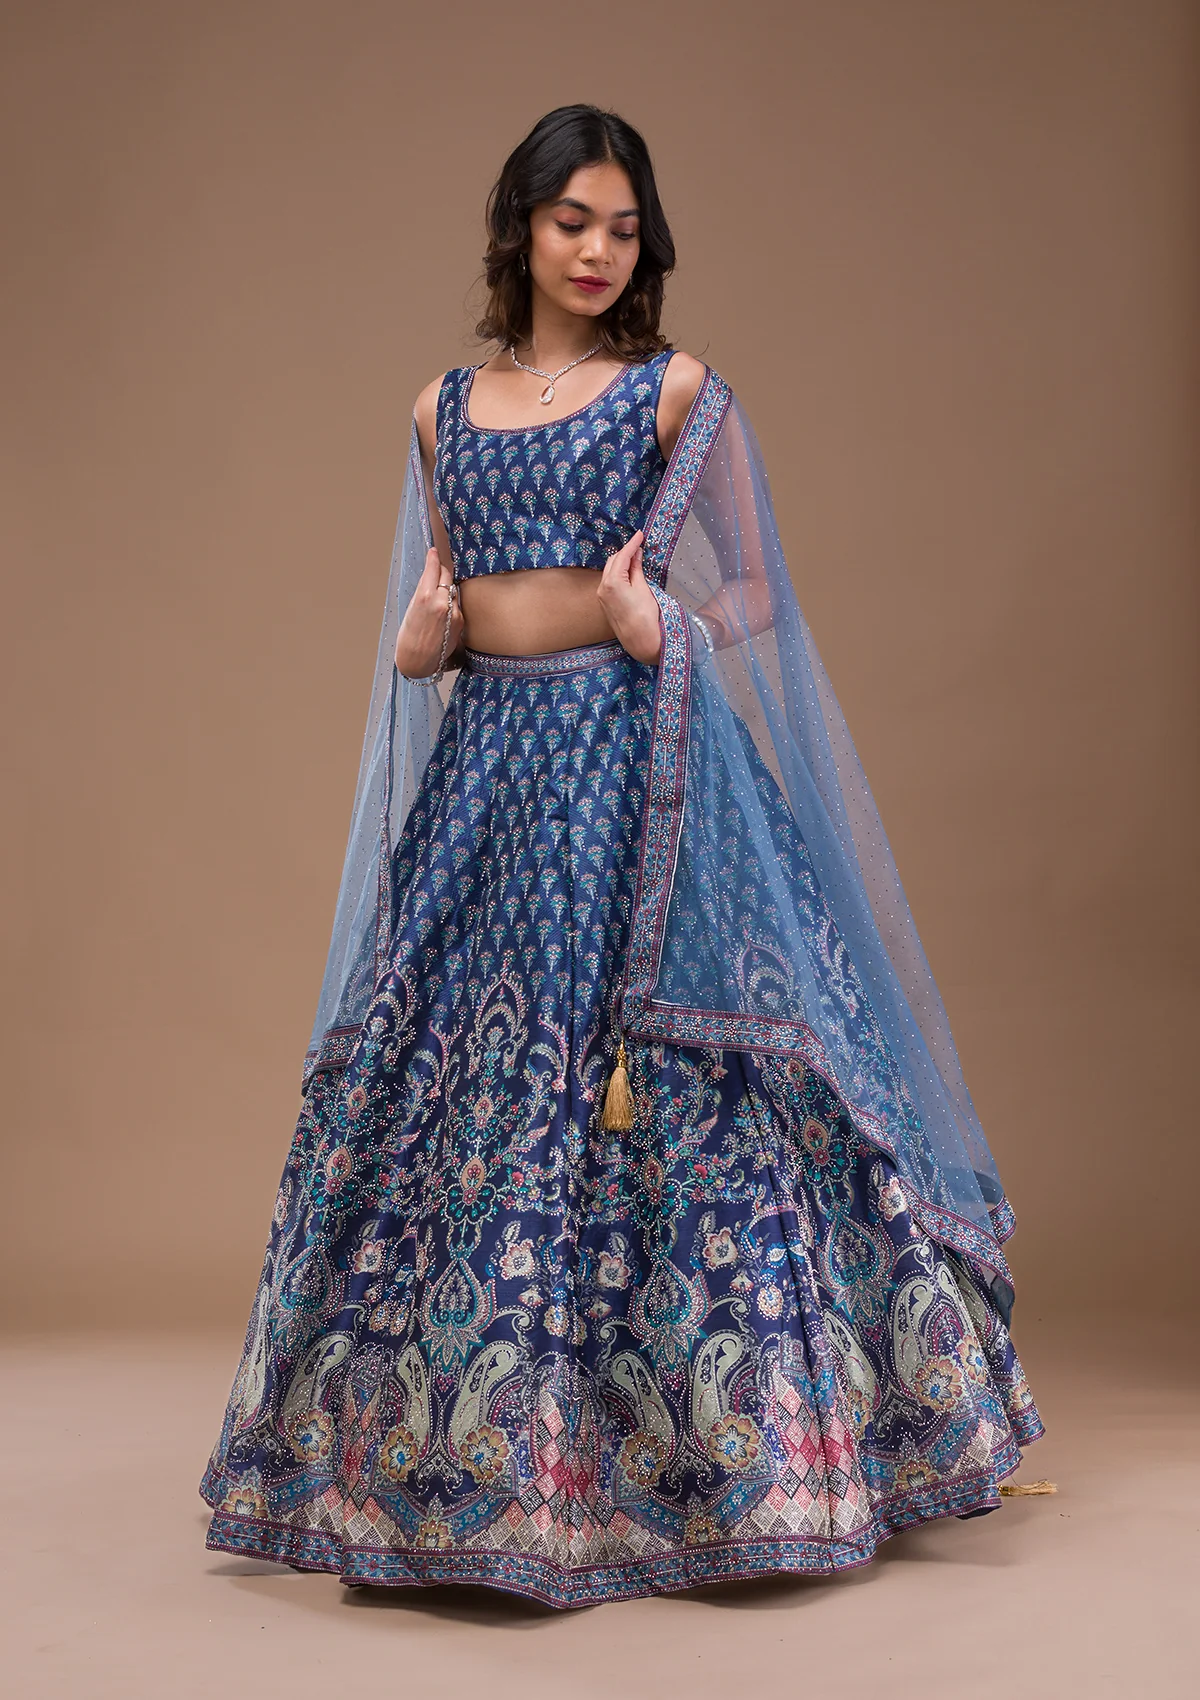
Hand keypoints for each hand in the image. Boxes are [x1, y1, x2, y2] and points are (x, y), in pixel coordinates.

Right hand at [394, 547, 463, 676]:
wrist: (418, 660)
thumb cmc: (409, 636)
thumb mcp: (412, 609)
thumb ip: (424, 592)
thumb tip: (432, 579)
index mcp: (425, 597)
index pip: (434, 569)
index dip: (434, 558)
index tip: (434, 551)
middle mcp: (442, 602)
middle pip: (446, 575)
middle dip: (442, 571)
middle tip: (438, 567)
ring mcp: (453, 612)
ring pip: (452, 590)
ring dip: (446, 588)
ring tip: (438, 595)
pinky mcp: (460, 621)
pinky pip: (456, 604)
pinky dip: (450, 603)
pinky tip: (442, 611)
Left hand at [596, 531, 661, 664]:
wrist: (640, 640)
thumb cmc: (645, 616)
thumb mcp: (643, 588)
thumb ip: (636, 569)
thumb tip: (636, 554)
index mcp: (612, 582)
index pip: (622, 556)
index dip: (632, 544)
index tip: (640, 535)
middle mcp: (602, 587)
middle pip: (613, 562)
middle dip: (625, 553)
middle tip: (639, 546)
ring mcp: (601, 596)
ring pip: (610, 571)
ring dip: (621, 563)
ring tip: (636, 558)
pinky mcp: (604, 603)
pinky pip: (609, 581)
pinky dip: (618, 574)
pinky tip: (629, 572)